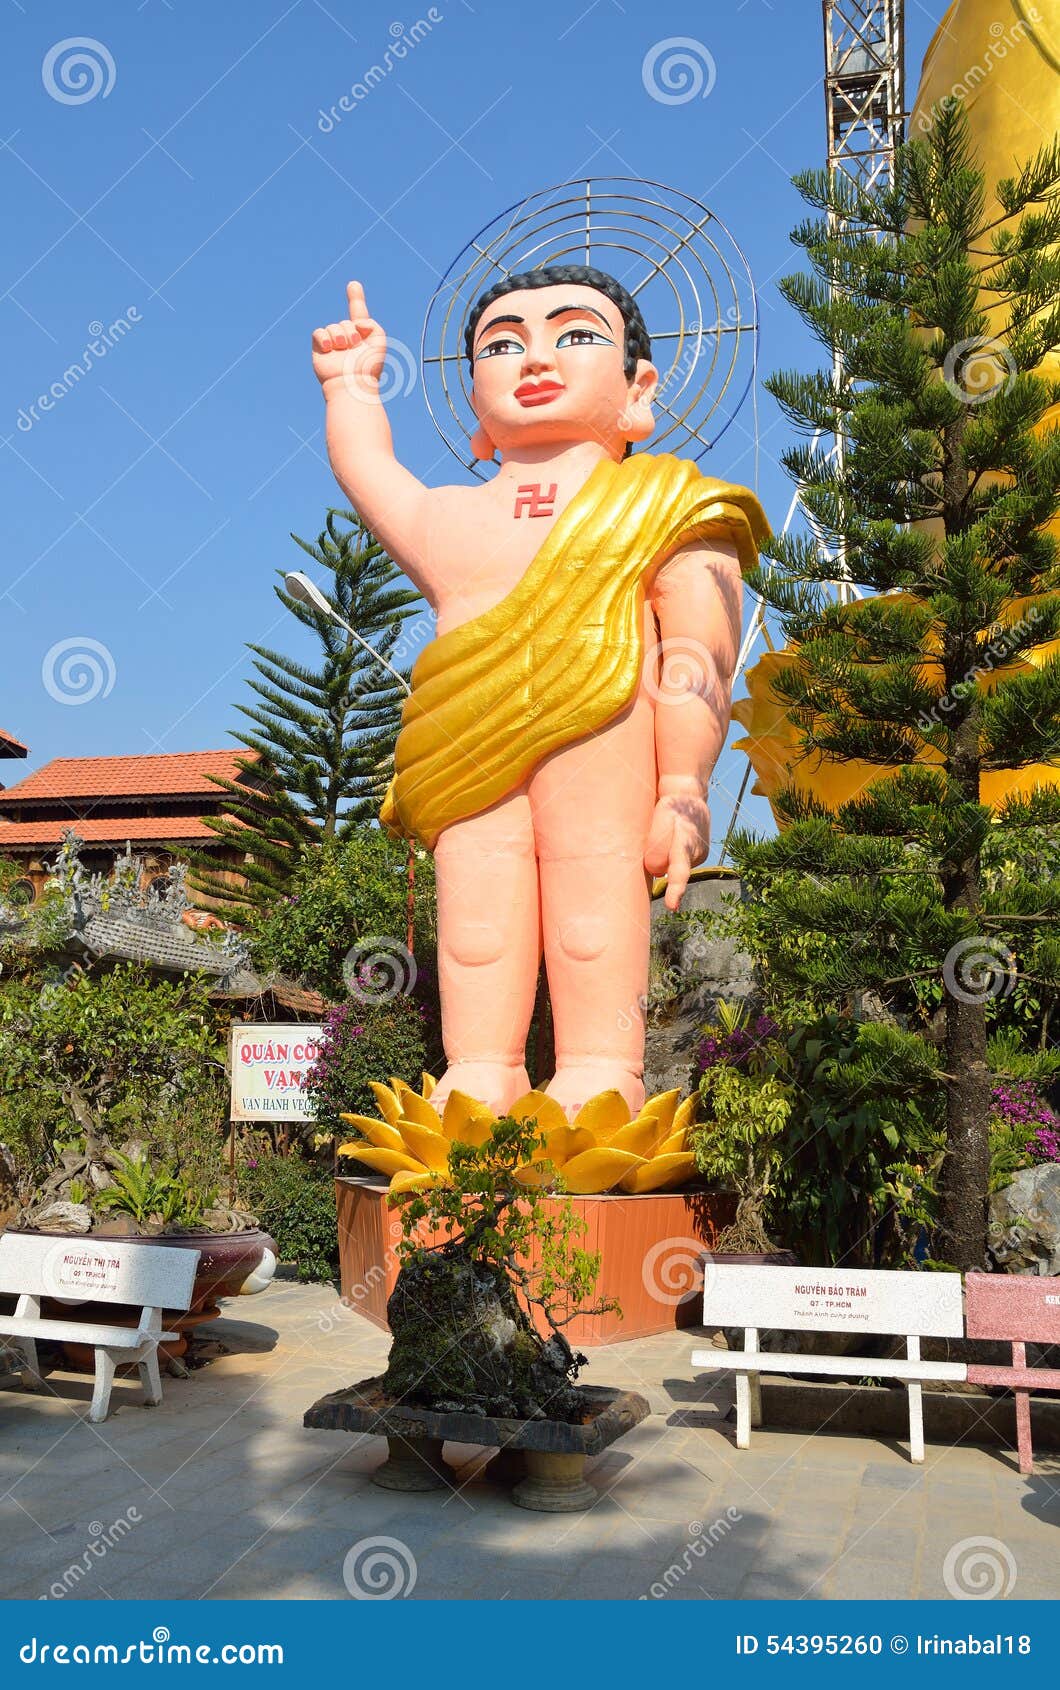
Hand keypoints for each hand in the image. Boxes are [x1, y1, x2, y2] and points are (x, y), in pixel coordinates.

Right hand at [311, 280, 386, 397]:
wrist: (352, 383)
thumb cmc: (368, 366)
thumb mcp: (379, 340)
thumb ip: (370, 323)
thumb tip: (354, 323)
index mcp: (361, 336)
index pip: (358, 313)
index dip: (356, 298)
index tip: (353, 284)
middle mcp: (347, 339)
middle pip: (344, 322)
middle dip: (350, 331)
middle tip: (355, 347)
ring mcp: (333, 344)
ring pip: (331, 327)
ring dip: (339, 336)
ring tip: (343, 350)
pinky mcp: (319, 349)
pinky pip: (318, 333)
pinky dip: (324, 338)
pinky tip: (329, 349)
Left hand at [643, 790, 710, 910]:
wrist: (691, 798)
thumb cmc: (673, 806)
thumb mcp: (662, 815)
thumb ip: (658, 843)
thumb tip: (658, 872)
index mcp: (688, 842)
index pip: (679, 870)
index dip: (675, 889)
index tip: (671, 906)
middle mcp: (697, 854)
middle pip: (669, 868)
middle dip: (657, 860)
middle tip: (658, 834)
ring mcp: (698, 857)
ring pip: (671, 866)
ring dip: (664, 856)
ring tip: (669, 831)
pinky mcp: (696, 859)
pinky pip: (676, 864)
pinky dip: (670, 857)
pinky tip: (672, 840)